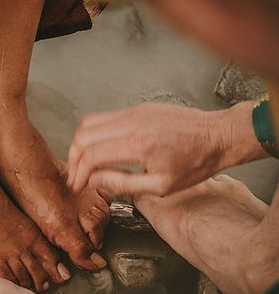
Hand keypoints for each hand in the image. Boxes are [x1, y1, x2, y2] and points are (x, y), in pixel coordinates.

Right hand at [66, 103, 230, 196]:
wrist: (219, 136)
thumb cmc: (196, 163)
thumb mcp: (160, 186)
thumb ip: (122, 184)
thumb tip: (94, 180)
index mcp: (138, 144)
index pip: (92, 155)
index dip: (78, 173)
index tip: (77, 185)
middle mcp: (132, 123)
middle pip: (84, 136)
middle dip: (74, 158)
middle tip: (75, 175)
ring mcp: (135, 112)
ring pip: (90, 123)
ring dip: (81, 143)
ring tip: (83, 162)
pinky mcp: (139, 108)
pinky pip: (106, 117)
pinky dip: (95, 133)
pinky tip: (100, 149)